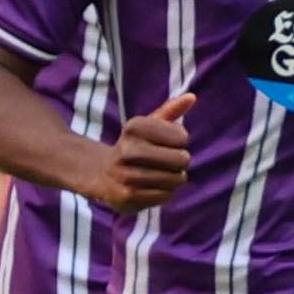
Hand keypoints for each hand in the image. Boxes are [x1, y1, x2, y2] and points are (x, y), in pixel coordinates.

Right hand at [101, 94, 192, 210]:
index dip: (179, 142)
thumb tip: (192, 97)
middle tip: (164, 162)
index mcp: (134, 127)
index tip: (165, 143)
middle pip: (182, 159)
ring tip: (157, 175)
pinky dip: (164, 193)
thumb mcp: (148, 125)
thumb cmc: (134, 146)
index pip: (182, 136)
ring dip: (173, 179)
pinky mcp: (128, 196)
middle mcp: (127, 150)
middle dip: (179, 162)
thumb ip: (170, 111)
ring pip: (176, 179)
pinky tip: (150, 187)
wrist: (101, 174)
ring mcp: (126, 174)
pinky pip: (166, 195)